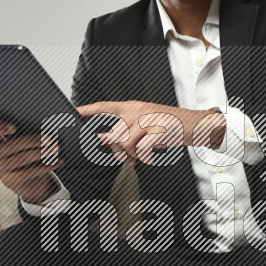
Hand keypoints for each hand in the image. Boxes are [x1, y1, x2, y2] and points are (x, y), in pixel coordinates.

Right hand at [0, 119, 63, 203]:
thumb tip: (49, 122)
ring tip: (56, 148)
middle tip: (50, 139)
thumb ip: (28, 131)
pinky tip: (57, 161)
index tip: (14, 127)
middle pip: (10, 144)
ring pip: (21, 158)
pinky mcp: (9, 181)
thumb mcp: (26, 142)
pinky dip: (46, 166)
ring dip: (42, 152)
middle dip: (33, 140)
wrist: (32, 182)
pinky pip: (29, 172)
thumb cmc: (29, 154)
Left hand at [76, 101, 225, 165]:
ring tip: (140, 158)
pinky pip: (141, 150)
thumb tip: (103, 139)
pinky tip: (151, 158)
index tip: (73, 114)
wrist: (193, 125)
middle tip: (129, 158)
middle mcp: (137, 111)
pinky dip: (145, 158)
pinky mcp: (157, 130)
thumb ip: (124, 130)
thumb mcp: (143, 124)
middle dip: (119, 152)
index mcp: (131, 107)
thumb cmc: (167, 125)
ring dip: (131, 156)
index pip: (104, 107)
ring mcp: (147, 120)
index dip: (87, 110)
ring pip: (125, 143)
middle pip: (114, 135)